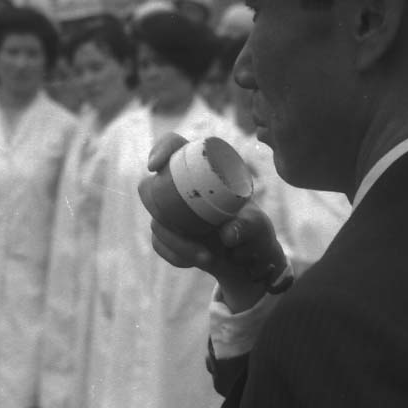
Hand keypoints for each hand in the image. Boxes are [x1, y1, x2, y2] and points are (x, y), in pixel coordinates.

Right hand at [139, 133, 290, 313]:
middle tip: (178, 226)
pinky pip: (160, 244)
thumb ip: (248, 226)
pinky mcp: (166, 235)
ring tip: (207, 257)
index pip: (175, 146)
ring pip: (156, 222)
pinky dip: (177, 255)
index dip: (162, 149)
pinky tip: (197, 261)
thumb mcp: (258, 226)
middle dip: (158, 206)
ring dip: (178, 242)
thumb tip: (227, 235)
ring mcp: (170, 212)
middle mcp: (180, 186)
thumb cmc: (254, 230)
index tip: (156, 165)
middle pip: (150, 186)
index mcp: (202, 169)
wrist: (247, 258)